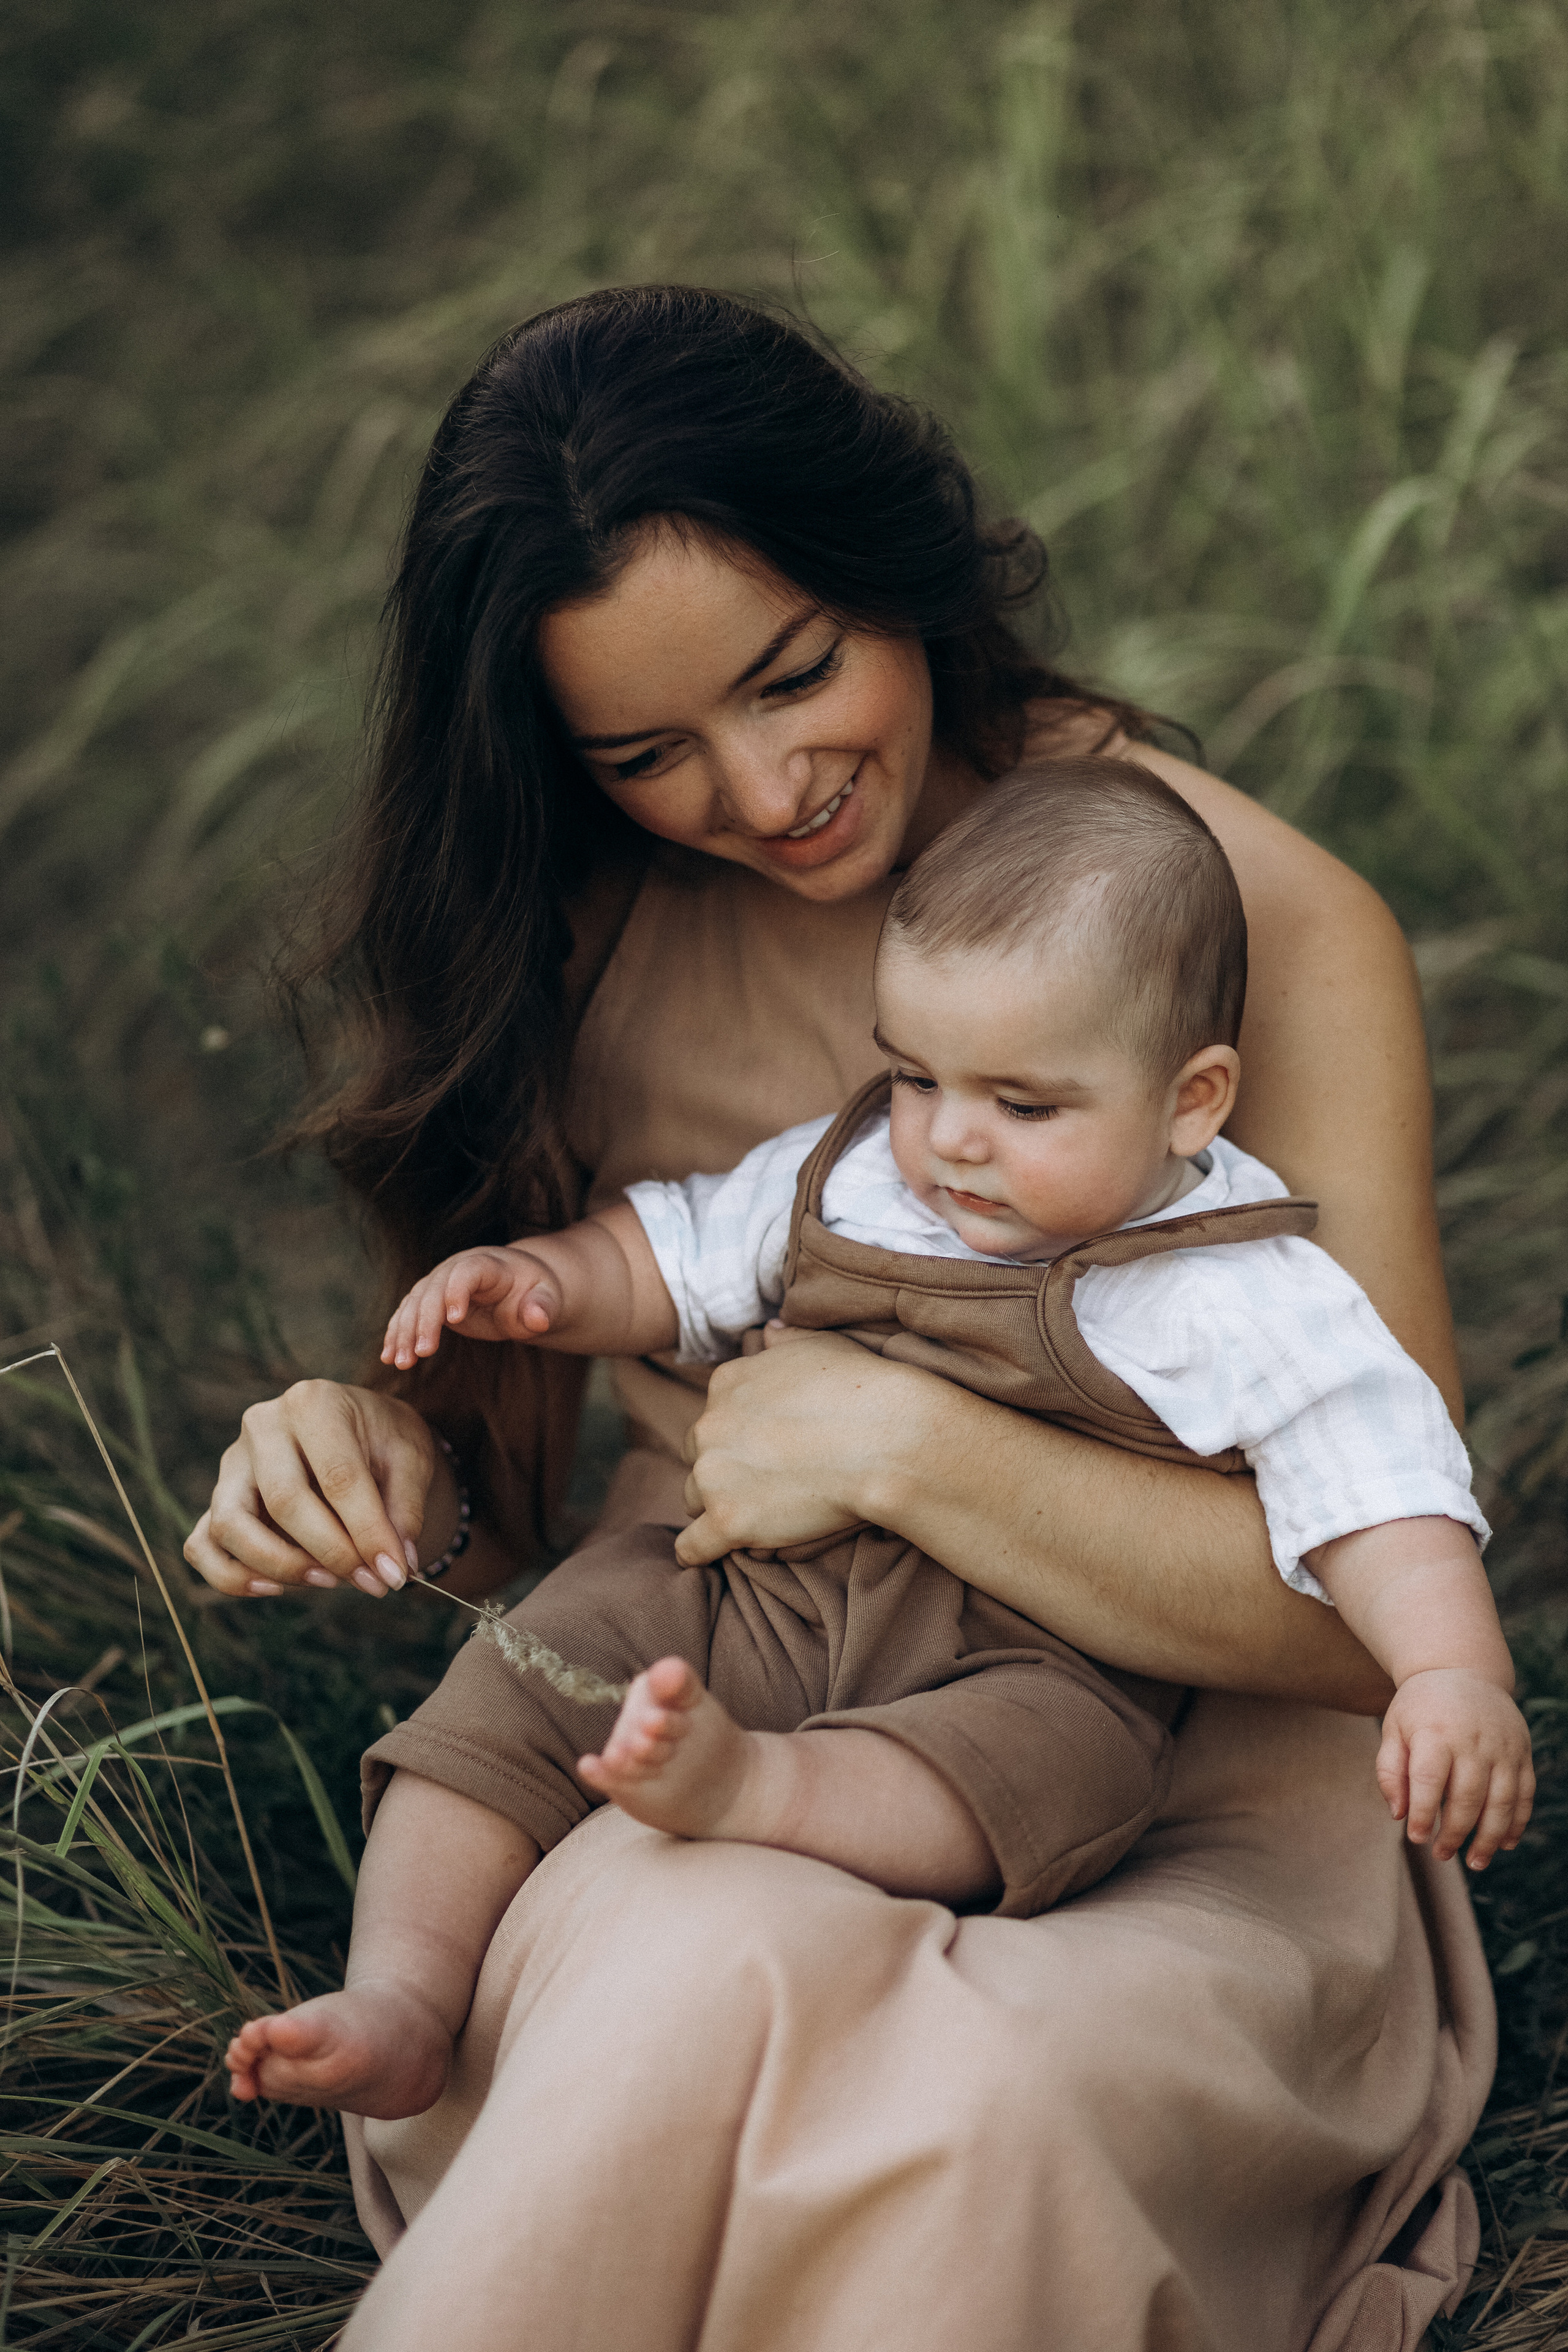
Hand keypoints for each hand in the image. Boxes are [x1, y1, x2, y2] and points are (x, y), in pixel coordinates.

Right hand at [184, 1381, 441, 1599]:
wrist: (360, 1430)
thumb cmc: (385, 1440)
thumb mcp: (411, 1458)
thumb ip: (404, 1510)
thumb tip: (396, 1567)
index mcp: (313, 1403)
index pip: (338, 1476)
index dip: (367, 1532)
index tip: (394, 1574)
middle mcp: (262, 1426)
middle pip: (283, 1501)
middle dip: (331, 1553)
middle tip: (372, 1583)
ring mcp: (232, 1463)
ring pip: (229, 1525)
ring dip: (280, 1566)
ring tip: (328, 1582)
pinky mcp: (219, 1498)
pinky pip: (201, 1546)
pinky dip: (230, 1577)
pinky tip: (276, 1588)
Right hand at [382, 1246, 562, 1368]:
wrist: (521, 1286)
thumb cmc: (535, 1292)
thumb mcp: (547, 1299)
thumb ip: (542, 1308)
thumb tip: (537, 1318)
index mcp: (488, 1264)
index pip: (467, 1272)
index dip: (458, 1291)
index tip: (455, 1319)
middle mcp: (456, 1268)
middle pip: (433, 1289)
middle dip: (425, 1321)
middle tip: (422, 1354)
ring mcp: (439, 1283)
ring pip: (414, 1303)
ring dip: (404, 1332)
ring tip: (400, 1362)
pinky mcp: (430, 1300)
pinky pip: (408, 1314)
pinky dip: (397, 1334)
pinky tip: (389, 1357)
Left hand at [675, 1324, 924, 1566]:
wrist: (885, 1438)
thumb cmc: (863, 1389)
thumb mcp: (819, 1345)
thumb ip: (785, 1340)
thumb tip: (768, 1332)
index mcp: (727, 1383)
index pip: (715, 1416)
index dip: (739, 1435)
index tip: (764, 1447)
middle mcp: (709, 1426)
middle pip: (700, 1456)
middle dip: (724, 1468)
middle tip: (763, 1482)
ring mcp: (714, 1475)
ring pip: (694, 1498)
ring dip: (718, 1506)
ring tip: (753, 1517)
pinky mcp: (728, 1520)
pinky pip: (692, 1547)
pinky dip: (698, 1552)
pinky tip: (709, 1554)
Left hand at [1376, 1668, 1534, 1868]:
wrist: (1461, 1669)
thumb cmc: (1421, 1708)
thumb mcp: (1394, 1729)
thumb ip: (1389, 1770)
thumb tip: (1399, 1815)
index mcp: (1435, 1731)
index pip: (1430, 1780)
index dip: (1425, 1814)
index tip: (1417, 1838)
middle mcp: (1473, 1739)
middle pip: (1468, 1797)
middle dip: (1455, 1833)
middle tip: (1441, 1854)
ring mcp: (1503, 1746)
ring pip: (1501, 1801)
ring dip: (1489, 1838)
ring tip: (1475, 1862)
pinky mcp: (1522, 1752)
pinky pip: (1525, 1794)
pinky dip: (1517, 1822)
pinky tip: (1504, 1843)